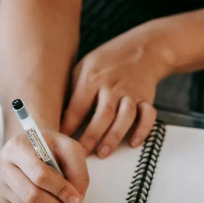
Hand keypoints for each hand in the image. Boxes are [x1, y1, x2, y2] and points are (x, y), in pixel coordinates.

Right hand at [0, 130, 89, 202]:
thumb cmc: (50, 147)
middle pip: (31, 196)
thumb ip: (78, 172)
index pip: (40, 175)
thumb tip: (75, 201)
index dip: (61, 190)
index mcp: (19, 146)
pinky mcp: (1, 197)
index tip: (77, 200)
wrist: (30, 146)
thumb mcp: (69, 149)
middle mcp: (3, 164)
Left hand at [61, 25, 169, 156]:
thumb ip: (72, 90)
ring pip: (124, 116)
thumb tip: (56, 115)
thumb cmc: (107, 61)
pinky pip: (148, 115)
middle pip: (102, 114)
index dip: (69, 124)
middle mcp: (112, 87)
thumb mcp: (83, 67)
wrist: (143, 48)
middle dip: (91, 136)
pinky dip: (143, 129)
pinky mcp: (147, 99)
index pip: (78, 105)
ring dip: (114, 135)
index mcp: (92, 79)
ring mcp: (131, 93)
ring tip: (103, 152)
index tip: (60, 140)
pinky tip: (134, 142)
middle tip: (80, 154)